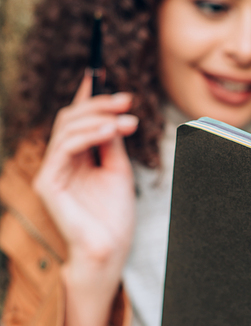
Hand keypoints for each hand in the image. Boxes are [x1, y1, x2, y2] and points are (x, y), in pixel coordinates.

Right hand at [33, 73, 137, 325]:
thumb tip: (114, 113)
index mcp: (76, 158)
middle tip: (126, 99)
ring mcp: (52, 171)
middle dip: (99, 104)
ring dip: (99, 118)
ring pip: (67, 128)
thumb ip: (112, 142)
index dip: (88, 96)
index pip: (78, 119)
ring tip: (126, 120)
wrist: (109, 251)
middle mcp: (60, 161)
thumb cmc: (114, 216)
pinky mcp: (49, 183)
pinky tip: (110, 131)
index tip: (103, 75)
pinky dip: (89, 135)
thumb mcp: (119, 170)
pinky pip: (65, 148)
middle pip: (71, 118)